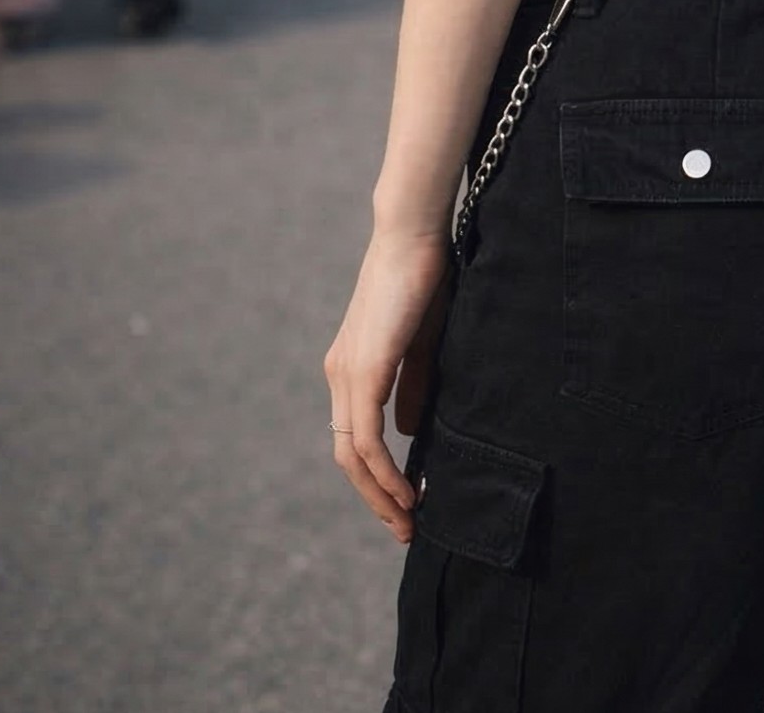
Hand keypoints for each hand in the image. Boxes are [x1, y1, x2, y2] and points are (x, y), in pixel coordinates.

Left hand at [323, 226, 450, 541]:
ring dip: (380, 494)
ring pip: (353, 455)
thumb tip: (405, 433)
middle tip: (406, 527)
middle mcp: (340, 374)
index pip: (355, 437)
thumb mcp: (422, 344)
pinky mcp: (363, 371)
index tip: (407, 501)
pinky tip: (409, 488)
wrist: (413, 235)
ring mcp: (347, 374)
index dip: (377, 475)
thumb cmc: (423, 279)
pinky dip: (385, 471)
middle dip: (376, 498)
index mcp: (351, 366)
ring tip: (409, 519)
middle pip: (348, 457)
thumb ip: (412, 387)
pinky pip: (367, 439)